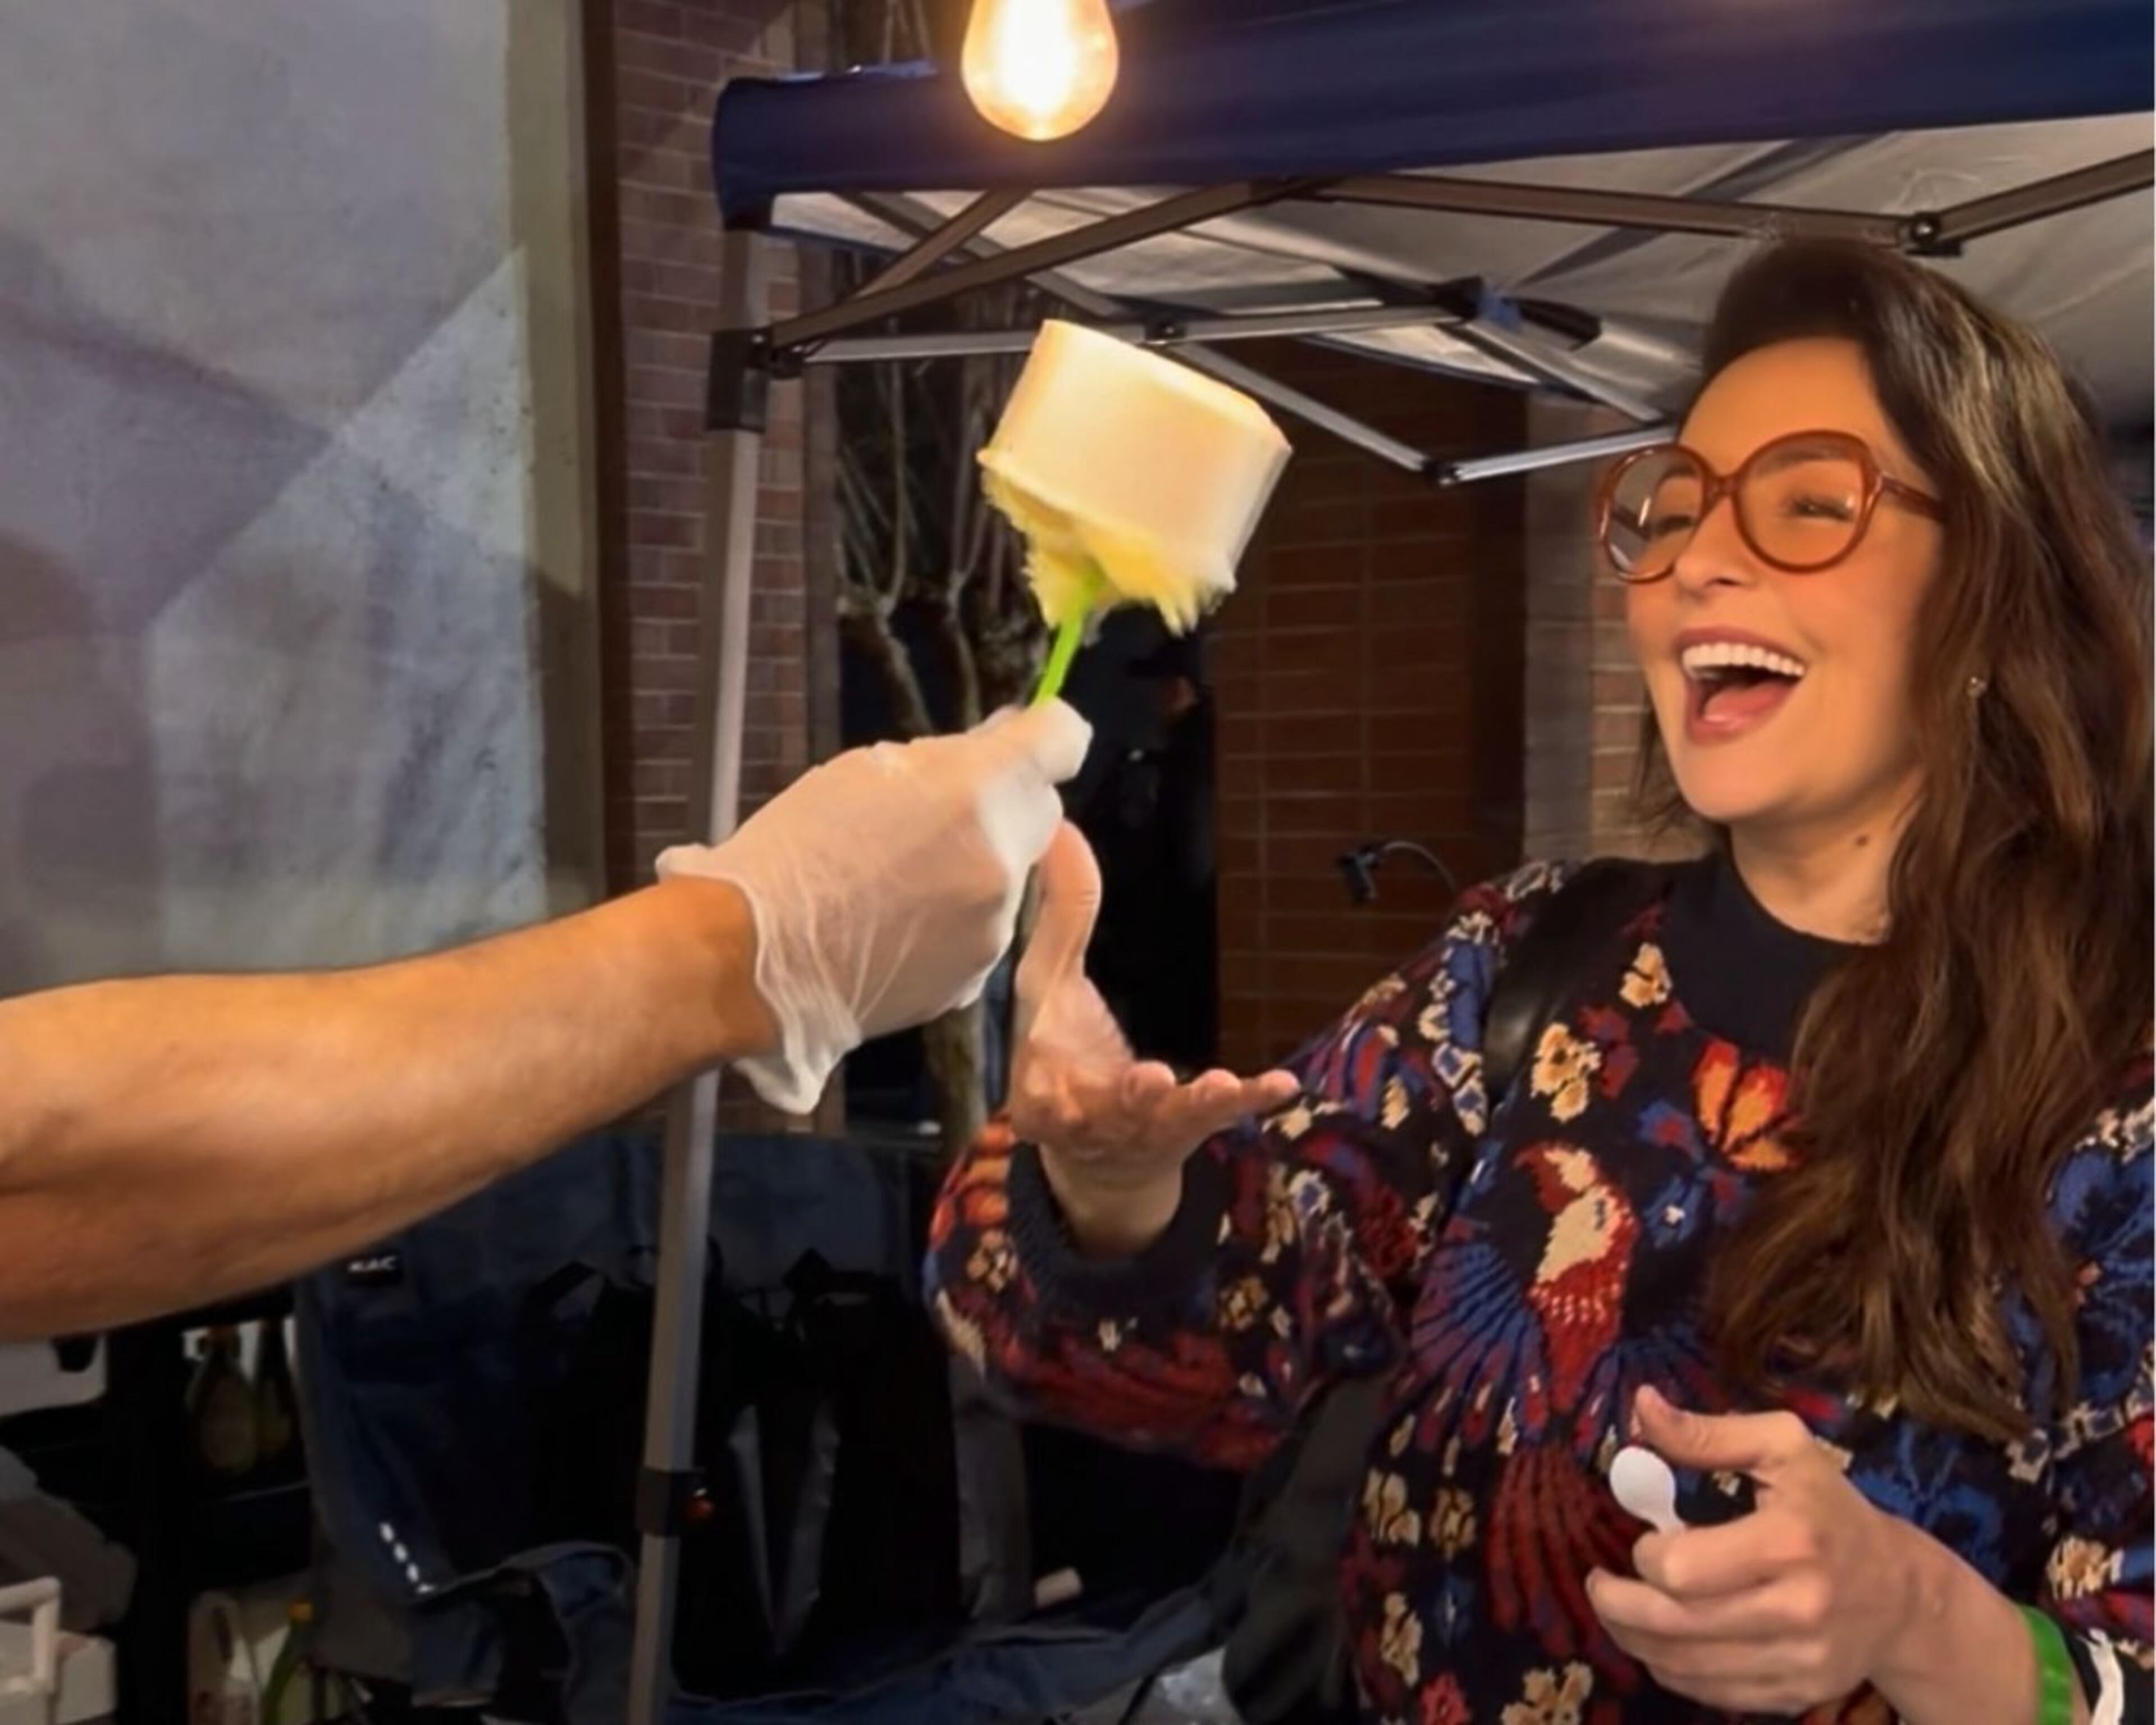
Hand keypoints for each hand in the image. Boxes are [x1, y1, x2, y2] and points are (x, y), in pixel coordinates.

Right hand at [661, 701, 1090, 1114]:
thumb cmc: (797, 849)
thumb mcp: (869, 771)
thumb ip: (951, 757)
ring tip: (902, 878)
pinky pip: (987, 924)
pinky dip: (959, 915)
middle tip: (941, 810)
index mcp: (978, 793)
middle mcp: (1004, 860)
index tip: (1022, 736)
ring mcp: (996, 925)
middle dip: (1007, 802)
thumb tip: (1003, 741)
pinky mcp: (979, 973)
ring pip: (1012, 873)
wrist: (758, 960)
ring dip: (979, 863)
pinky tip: (901, 921)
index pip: (1064, 740)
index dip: (1046, 733)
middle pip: (1042, 812)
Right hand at [1013, 822, 1298, 1255]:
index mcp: (1041, 1083)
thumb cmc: (1065, 1056)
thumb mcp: (1051, 985)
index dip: (1043, 1080)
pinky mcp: (1188, 1128)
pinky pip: (1221, 1117)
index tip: (1051, 1051)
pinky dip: (1249, 1100)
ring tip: (1217, 1085)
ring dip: (1192, 1103)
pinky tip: (1282, 1084)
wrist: (1100, 1155)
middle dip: (1127, 1099)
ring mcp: (1142, 1128)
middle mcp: (1088, 1115)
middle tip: (1150, 1079)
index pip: (1034, 1082)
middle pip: (1103, 1111)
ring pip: (1166, 1120)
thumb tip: (1057, 827)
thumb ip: (1059, 914)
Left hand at [1587, 1386, 1917, 1716]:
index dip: (1645, 1555)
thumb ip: (1707, 1433)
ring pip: (1682, 1667)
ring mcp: (1798, 1662)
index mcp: (1790, 1543)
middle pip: (1673, 1625)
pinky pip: (1708, 1693)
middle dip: (1616, 1604)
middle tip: (1599, 1583)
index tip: (1644, 1539)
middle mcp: (1797, 1611)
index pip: (1681, 1570)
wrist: (1900, 1594)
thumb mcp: (1782, 1448)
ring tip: (1618, 1610)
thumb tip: (1643, 1406)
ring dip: (1633, 1639)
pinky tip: (1660, 1641)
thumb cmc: (1830, 1508)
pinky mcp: (1795, 1695)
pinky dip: (1670, 1669)